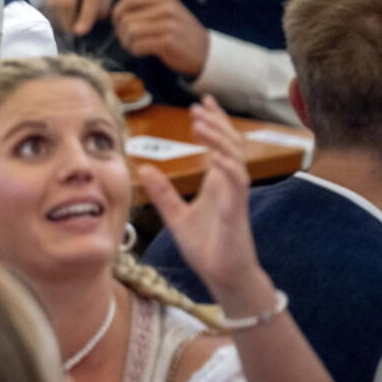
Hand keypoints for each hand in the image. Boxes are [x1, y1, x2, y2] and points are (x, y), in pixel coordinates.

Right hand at [44, 0, 115, 35]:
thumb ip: (105, 2)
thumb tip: (97, 19)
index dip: (85, 17)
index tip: (82, 32)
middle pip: (67, 3)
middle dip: (70, 21)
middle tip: (76, 31)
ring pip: (56, 3)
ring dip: (63, 19)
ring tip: (71, 25)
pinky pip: (51, 0)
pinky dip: (57, 12)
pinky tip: (65, 16)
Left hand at [111, 0, 208, 76]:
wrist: (205, 52)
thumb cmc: (179, 31)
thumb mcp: (163, 10)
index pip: (128, 0)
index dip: (118, 14)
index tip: (121, 24)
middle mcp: (167, 8)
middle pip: (126, 17)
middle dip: (121, 31)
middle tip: (128, 39)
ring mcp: (169, 24)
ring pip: (130, 31)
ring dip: (128, 42)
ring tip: (135, 45)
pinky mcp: (168, 42)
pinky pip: (138, 45)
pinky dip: (135, 50)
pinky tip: (142, 52)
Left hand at [139, 96, 261, 299]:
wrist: (223, 276)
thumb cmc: (206, 247)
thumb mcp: (175, 216)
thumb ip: (162, 193)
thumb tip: (144, 169)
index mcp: (217, 184)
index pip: (219, 145)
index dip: (213, 124)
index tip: (200, 105)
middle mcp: (229, 185)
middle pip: (230, 144)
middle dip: (217, 123)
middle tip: (199, 105)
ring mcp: (235, 196)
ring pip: (234, 157)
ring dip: (219, 138)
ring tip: (201, 122)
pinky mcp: (237, 210)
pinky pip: (237, 181)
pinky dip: (227, 165)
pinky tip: (214, 154)